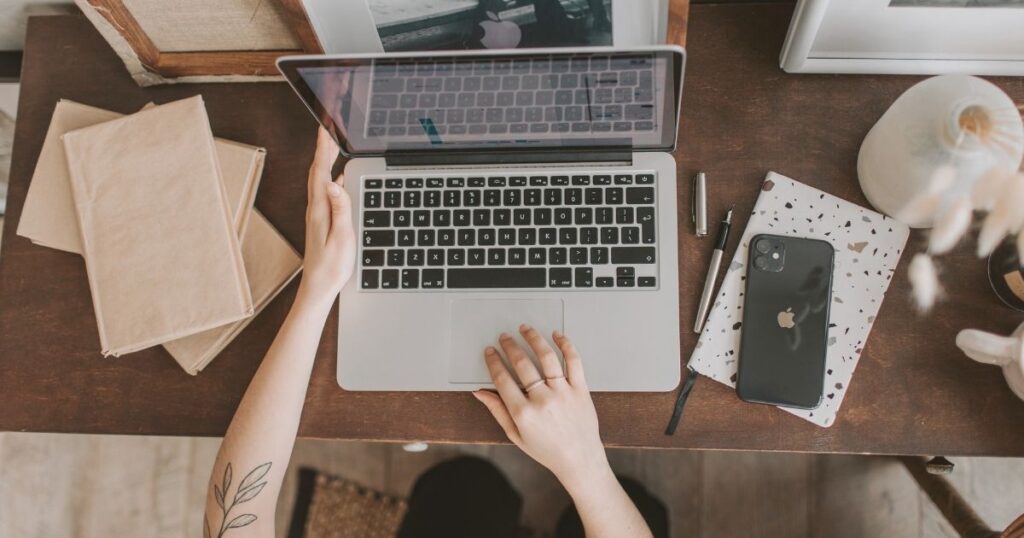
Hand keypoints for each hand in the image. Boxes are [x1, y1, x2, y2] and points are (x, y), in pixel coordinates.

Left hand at [297, 128, 355, 301]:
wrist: (318, 288)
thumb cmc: (331, 266)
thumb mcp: (342, 237)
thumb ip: (340, 209)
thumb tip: (335, 182)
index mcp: (320, 209)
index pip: (320, 171)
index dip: (323, 148)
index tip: (325, 128)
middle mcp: (315, 208)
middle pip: (318, 171)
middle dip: (324, 148)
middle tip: (330, 129)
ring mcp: (317, 214)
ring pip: (320, 180)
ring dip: (326, 160)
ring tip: (334, 146)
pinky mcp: (322, 221)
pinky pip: (325, 191)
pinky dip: (331, 177)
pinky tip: (339, 177)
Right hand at [473, 325, 608, 490]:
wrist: (579, 459)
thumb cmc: (547, 450)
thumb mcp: (515, 435)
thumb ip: (497, 410)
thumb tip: (480, 392)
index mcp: (523, 413)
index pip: (502, 378)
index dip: (493, 361)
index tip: (490, 352)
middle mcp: (543, 400)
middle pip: (522, 364)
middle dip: (510, 346)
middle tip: (504, 337)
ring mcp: (563, 393)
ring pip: (547, 357)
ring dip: (534, 339)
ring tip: (525, 329)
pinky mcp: (580, 390)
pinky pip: (574, 361)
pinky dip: (566, 345)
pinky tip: (557, 336)